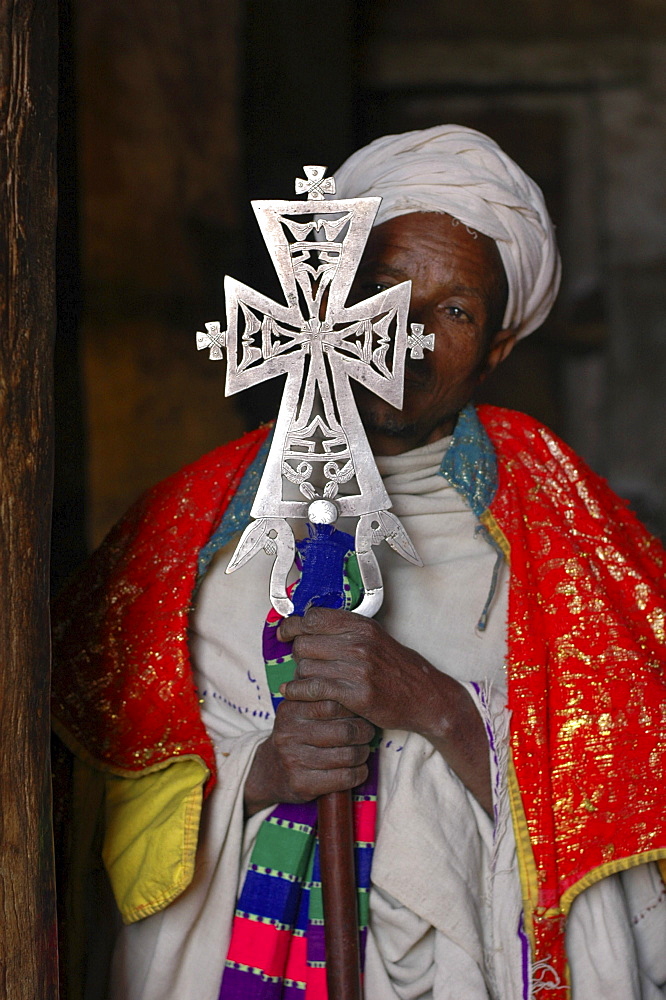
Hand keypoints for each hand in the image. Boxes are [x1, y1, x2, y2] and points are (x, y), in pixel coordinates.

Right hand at [244, 696, 374, 816]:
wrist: (270, 771)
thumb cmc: (296, 736)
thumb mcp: (298, 709)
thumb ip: (319, 695)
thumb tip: (355, 684)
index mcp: (290, 710)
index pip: (333, 703)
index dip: (355, 708)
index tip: (361, 712)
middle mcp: (289, 733)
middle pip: (345, 730)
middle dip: (364, 732)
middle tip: (368, 733)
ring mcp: (294, 760)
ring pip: (348, 755)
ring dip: (363, 753)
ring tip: (362, 751)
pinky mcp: (302, 784)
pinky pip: (344, 778)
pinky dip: (359, 773)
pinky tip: (358, 769)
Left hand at [278, 607, 492, 814]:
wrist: (425, 697)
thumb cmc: (397, 668)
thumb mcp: (375, 638)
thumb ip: (345, 630)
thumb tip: (308, 623)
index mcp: (361, 625)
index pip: (313, 617)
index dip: (293, 625)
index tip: (285, 633)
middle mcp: (359, 643)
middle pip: (304, 642)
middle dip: (297, 653)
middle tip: (302, 661)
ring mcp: (358, 668)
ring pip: (306, 666)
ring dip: (300, 675)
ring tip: (305, 680)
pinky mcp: (357, 694)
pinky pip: (314, 688)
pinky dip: (298, 691)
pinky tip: (293, 693)